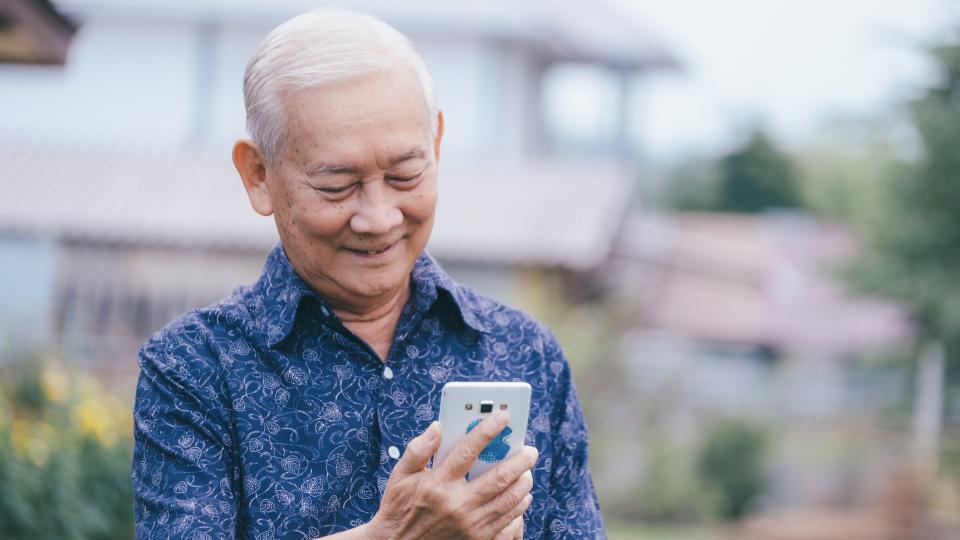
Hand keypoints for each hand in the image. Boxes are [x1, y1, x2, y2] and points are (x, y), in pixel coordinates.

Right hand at [366, 412, 536, 539]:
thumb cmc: (399, 508)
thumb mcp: (400, 476)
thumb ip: (418, 449)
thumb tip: (438, 426)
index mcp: (437, 483)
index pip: (468, 450)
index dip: (487, 430)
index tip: (503, 416)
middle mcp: (457, 504)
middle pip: (499, 478)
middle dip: (520, 460)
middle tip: (530, 449)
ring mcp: (470, 525)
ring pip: (508, 500)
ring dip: (523, 482)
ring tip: (528, 470)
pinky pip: (507, 520)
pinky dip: (519, 505)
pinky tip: (522, 495)